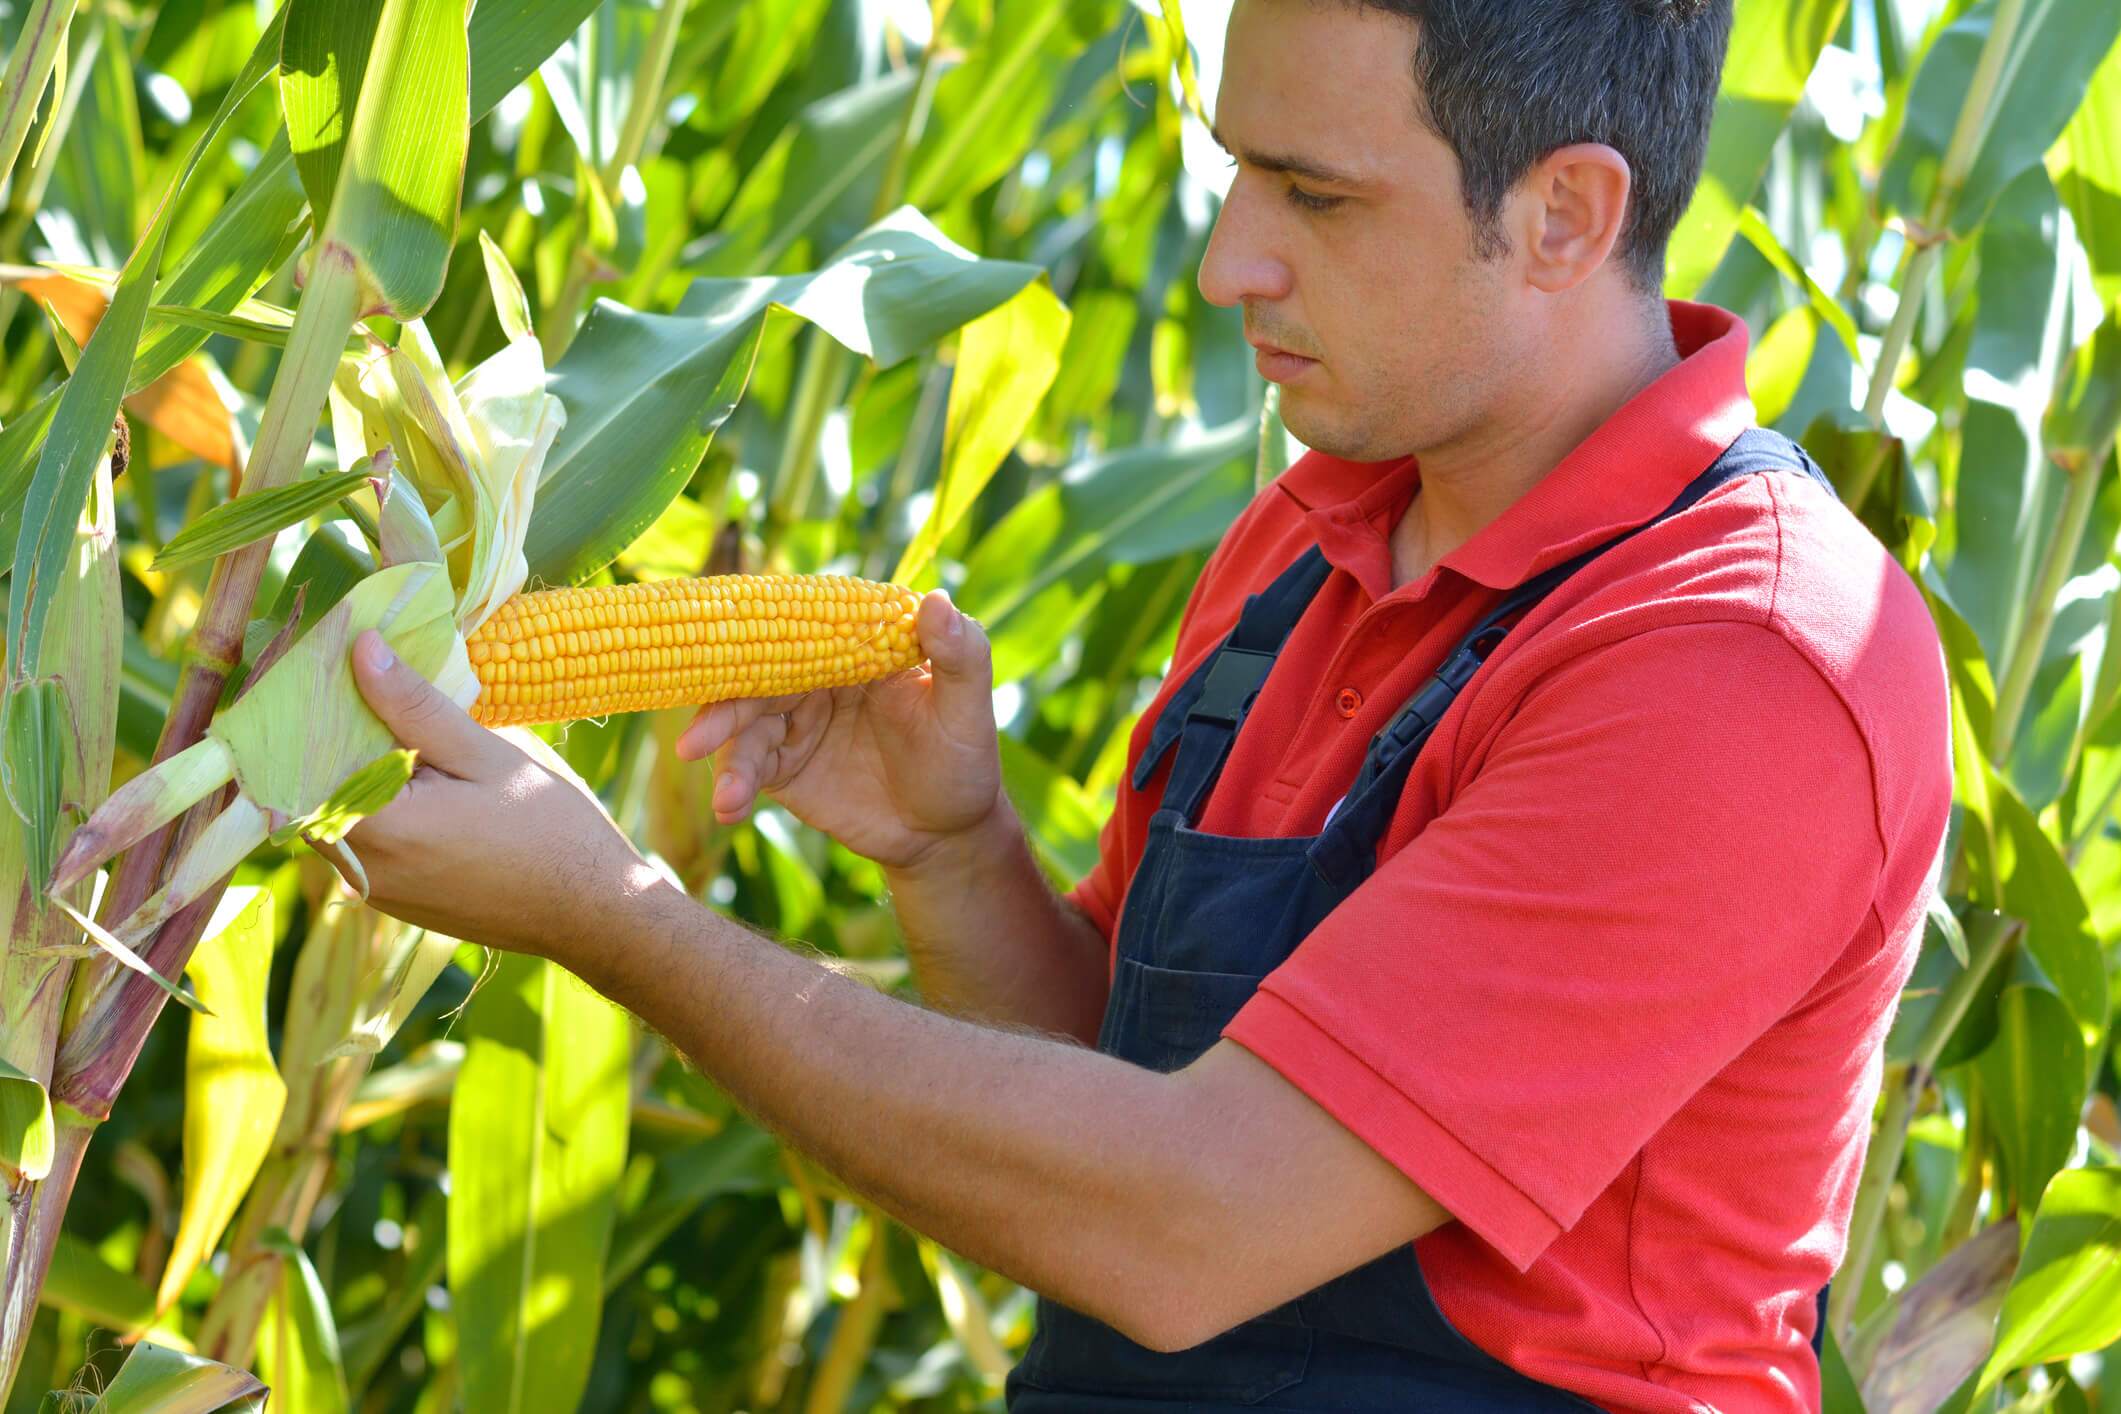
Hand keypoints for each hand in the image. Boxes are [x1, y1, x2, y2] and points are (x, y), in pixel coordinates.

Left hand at [332, 629, 673, 965]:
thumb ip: (415, 706)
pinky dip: (378, 806)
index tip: (335, 671)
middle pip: (312, 792)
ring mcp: (378, 892)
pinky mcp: (397, 901)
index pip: (302, 764)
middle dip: (333, 741)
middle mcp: (363, 870)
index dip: (310, 716)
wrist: (594, 911)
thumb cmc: (551, 829)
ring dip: (357, 775)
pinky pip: (365, 843)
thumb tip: (361, 649)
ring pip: (336, 818)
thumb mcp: (486, 755)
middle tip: (373, 692)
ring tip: (402, 731)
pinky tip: (422, 780)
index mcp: (381, 830)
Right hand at [676, 590, 1002, 872]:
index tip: (722, 636)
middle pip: (757, 671)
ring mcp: (796, 720)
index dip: (762, 626)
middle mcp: (818, 676)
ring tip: (728, 793)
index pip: (804, 622)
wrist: (945, 835)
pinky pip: (747, 765)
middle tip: (695, 738)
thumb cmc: (964, 761)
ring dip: (722, 750)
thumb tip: (937, 600)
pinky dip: (733, 783)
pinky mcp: (783, 764)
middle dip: (724, 703)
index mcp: (858, 646)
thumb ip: (961, 656)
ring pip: (743, 720)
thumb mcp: (969, 711)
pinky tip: (729, 808)